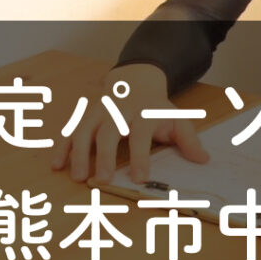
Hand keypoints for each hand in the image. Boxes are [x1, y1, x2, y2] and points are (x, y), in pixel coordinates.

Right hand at [50, 63, 208, 183]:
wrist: (137, 80)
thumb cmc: (157, 108)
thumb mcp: (177, 119)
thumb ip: (189, 139)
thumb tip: (204, 159)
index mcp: (144, 112)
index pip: (141, 134)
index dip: (140, 156)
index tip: (140, 178)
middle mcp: (119, 110)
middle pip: (108, 130)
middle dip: (105, 155)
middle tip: (103, 180)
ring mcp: (99, 111)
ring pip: (84, 128)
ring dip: (79, 152)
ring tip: (78, 176)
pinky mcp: (85, 116)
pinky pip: (71, 129)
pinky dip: (62, 146)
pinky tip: (56, 164)